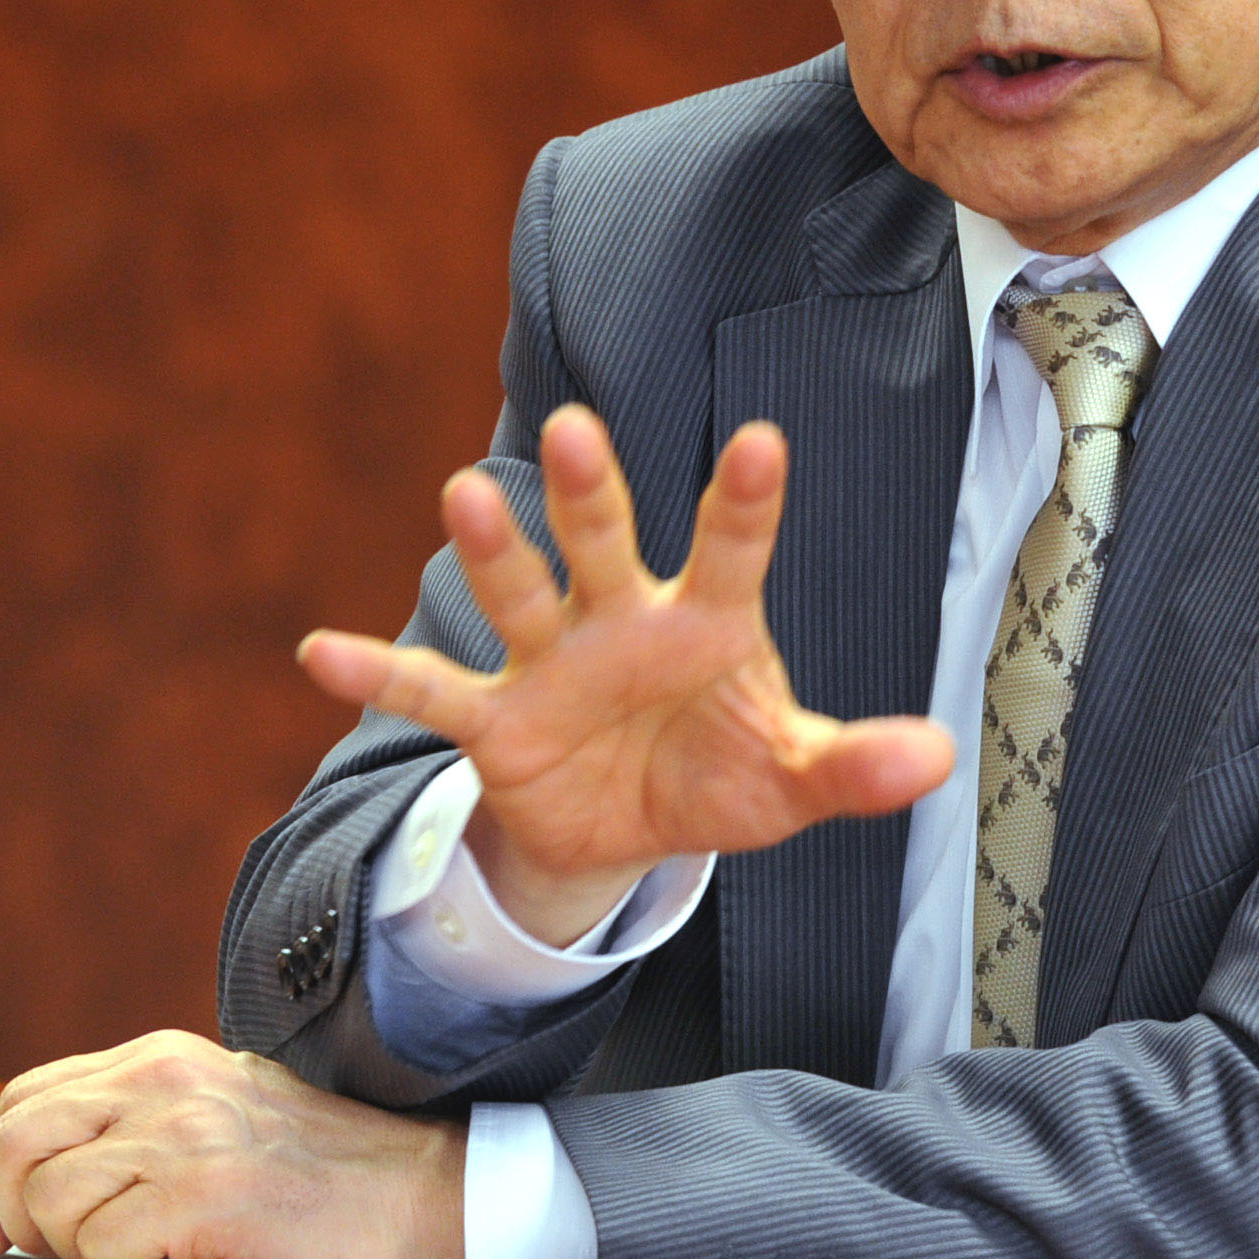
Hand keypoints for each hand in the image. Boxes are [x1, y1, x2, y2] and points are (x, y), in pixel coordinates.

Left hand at [0, 1031, 466, 1258]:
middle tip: (40, 1255)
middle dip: (9, 1212)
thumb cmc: (328, 1170)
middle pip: (18, 1138)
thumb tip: (51, 1172)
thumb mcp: (225, 1107)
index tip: (8, 1221)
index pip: (27, 1097)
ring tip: (137, 1258)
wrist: (422, 1194)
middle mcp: (168, 1080)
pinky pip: (101, 1252)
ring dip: (74, 1253)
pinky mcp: (204, 1195)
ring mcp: (186, 1135)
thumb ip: (146, 1117)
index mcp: (166, 1056)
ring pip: (51, 1204)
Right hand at [299, 408, 953, 943]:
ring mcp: (551, 660)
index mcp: (708, 618)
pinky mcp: (495, 719)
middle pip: (604, 540)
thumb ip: (853, 764)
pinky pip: (431, 692)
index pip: (733, 545)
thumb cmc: (721, 773)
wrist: (629, 827)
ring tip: (461, 494)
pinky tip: (320, 652)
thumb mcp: (792, 779)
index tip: (762, 439)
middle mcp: (622, 617)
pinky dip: (380, 674)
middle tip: (571, 430)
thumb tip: (937, 757)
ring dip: (492, 549)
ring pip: (518, 591)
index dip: (746, 498)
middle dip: (588, 490)